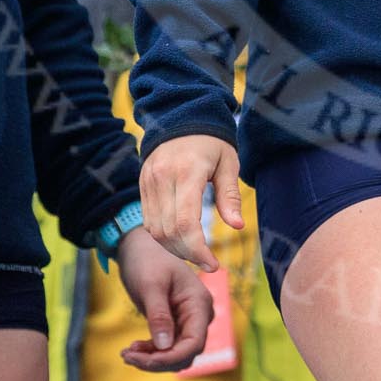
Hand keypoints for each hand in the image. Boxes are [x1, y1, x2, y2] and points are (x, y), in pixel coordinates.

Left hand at [115, 227, 214, 371]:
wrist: (140, 247)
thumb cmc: (148, 260)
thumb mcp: (151, 285)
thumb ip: (158, 315)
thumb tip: (164, 346)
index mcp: (199, 303)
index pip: (194, 342)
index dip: (171, 357)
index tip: (143, 360)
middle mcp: (198, 314)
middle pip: (185, 353)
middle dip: (158, 360)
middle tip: (128, 355)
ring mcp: (187, 320)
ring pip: (175, 354)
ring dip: (152, 359)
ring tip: (127, 352)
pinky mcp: (175, 324)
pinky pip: (167, 348)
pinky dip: (150, 352)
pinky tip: (132, 349)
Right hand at [140, 135, 242, 270]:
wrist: (181, 115)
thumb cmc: (212, 141)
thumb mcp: (228, 163)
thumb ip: (230, 196)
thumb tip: (237, 226)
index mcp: (188, 172)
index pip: (186, 224)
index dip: (198, 251)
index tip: (214, 264)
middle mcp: (163, 178)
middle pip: (169, 232)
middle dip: (188, 254)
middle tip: (207, 262)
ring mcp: (149, 182)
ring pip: (155, 230)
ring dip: (174, 248)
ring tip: (195, 251)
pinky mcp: (142, 185)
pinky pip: (148, 220)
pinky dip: (163, 235)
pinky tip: (180, 238)